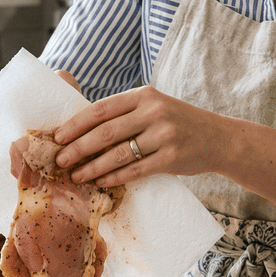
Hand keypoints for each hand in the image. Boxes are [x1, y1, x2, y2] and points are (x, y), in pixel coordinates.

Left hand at [52, 85, 230, 186]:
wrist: (218, 138)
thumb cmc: (178, 123)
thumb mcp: (154, 107)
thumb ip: (125, 113)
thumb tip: (81, 129)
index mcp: (144, 95)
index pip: (101, 109)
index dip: (75, 124)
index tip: (57, 137)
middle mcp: (154, 112)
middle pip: (105, 132)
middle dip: (78, 148)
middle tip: (60, 160)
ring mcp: (164, 135)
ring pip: (118, 154)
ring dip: (92, 167)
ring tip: (76, 176)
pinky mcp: (172, 158)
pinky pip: (135, 170)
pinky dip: (114, 177)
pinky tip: (100, 182)